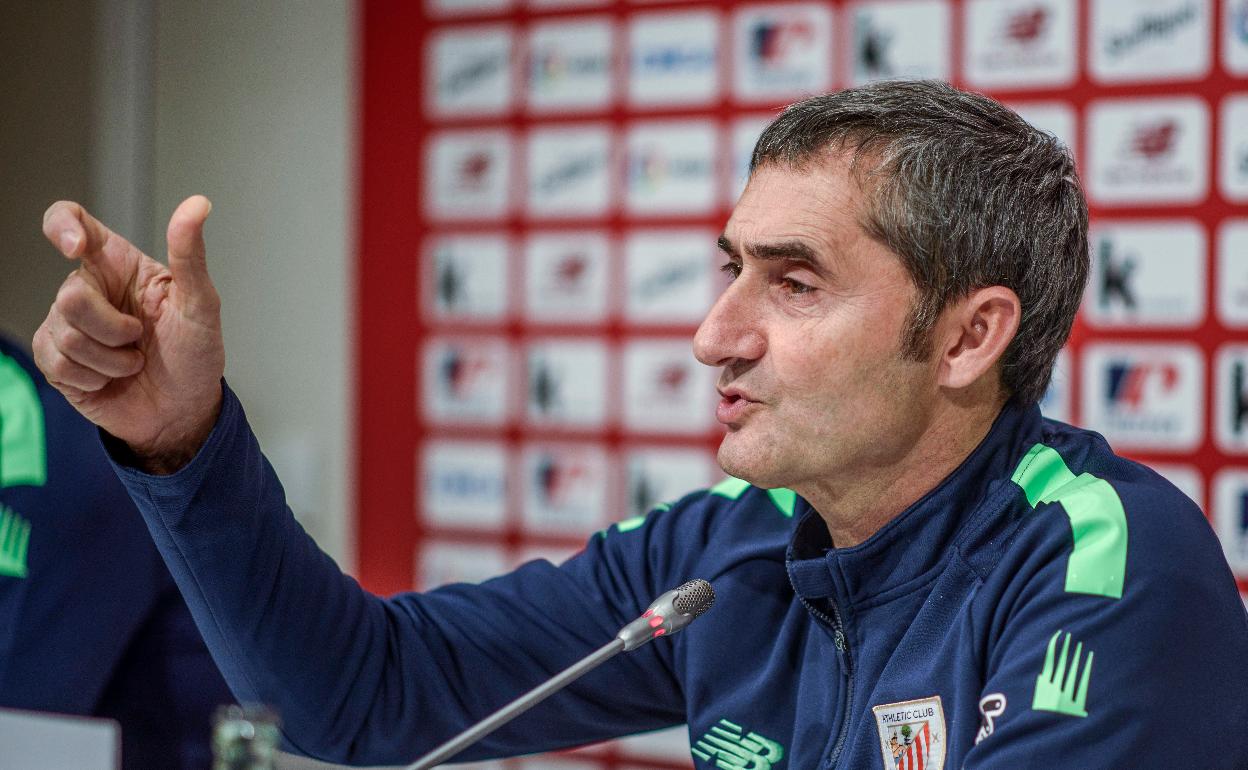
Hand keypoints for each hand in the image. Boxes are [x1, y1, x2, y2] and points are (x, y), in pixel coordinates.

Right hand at [33, 196, 225, 472]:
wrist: (185, 411)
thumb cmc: (195, 355)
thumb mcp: (201, 304)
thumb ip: (190, 255)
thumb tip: (198, 204)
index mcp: (118, 266)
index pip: (71, 221)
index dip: (62, 226)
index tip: (77, 248)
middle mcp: (89, 290)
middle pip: (70, 294)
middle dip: (115, 328)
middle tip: (142, 340)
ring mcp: (68, 326)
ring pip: (65, 333)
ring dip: (112, 360)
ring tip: (135, 363)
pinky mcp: (57, 362)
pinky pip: (58, 363)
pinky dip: (95, 378)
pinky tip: (112, 379)